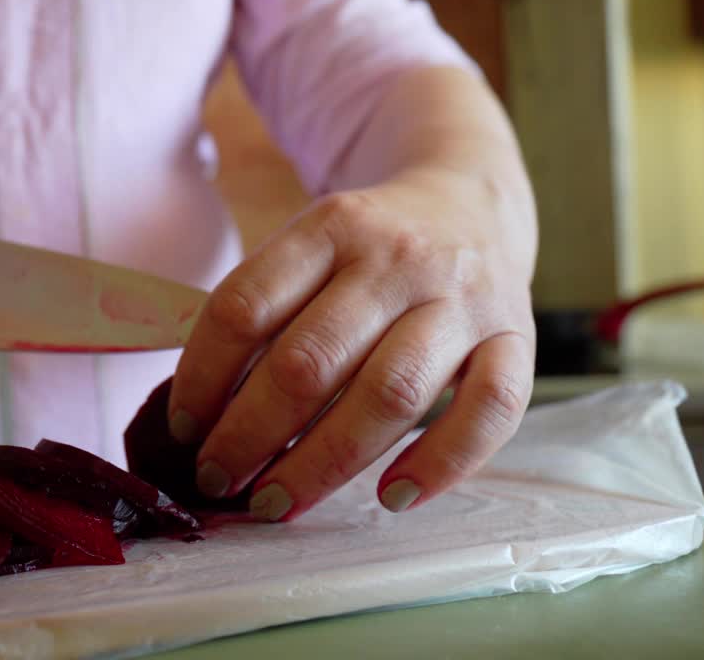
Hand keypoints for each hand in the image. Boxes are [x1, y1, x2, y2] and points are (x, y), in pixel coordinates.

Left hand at [168, 171, 535, 520]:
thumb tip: (204, 415)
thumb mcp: (311, 245)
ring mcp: (462, 299)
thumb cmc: (369, 248)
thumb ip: (266, 310)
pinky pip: (490, 410)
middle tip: (218, 478)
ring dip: (323, 463)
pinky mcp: (517, 337)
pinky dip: (442, 461)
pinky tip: (393, 496)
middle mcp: (397, 259)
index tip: (185, 427)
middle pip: (310, 362)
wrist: (471, 200)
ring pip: (391, 394)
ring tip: (277, 502)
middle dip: (249, 435)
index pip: (245, 307)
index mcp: (331, 226)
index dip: (202, 377)